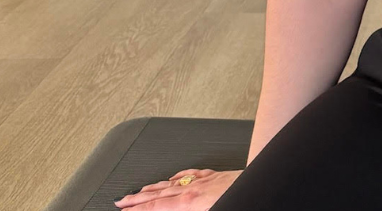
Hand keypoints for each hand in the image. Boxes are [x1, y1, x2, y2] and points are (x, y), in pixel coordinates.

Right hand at [113, 168, 241, 208]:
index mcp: (190, 202)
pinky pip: (192, 174)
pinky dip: (179, 176)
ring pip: (173, 182)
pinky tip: (174, 177)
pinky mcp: (217, 175)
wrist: (259, 184)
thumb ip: (179, 208)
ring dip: (154, 186)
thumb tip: (165, 208)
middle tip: (122, 199)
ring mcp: (205, 180)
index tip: (123, 209)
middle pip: (159, 193)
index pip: (156, 206)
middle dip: (139, 197)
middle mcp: (195, 188)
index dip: (137, 209)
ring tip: (141, 190)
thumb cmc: (237, 198)